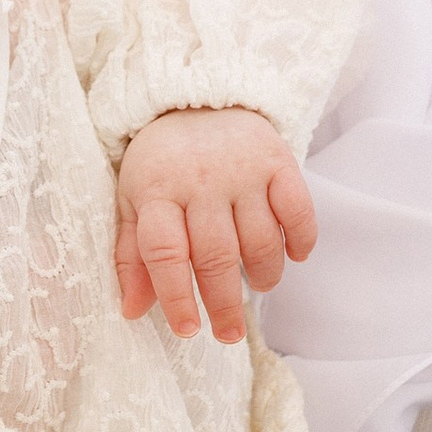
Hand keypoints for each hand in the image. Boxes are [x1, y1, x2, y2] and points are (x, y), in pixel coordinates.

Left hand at [114, 108, 316, 345]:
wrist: (194, 96)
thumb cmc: (159, 164)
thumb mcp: (132, 202)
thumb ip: (131, 257)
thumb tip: (131, 311)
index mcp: (156, 192)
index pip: (165, 252)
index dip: (177, 296)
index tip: (188, 331)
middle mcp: (200, 181)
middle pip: (216, 255)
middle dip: (224, 304)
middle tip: (229, 334)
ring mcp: (241, 170)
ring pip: (260, 239)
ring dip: (264, 275)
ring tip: (259, 287)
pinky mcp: (277, 159)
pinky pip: (298, 209)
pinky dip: (301, 239)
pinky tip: (295, 256)